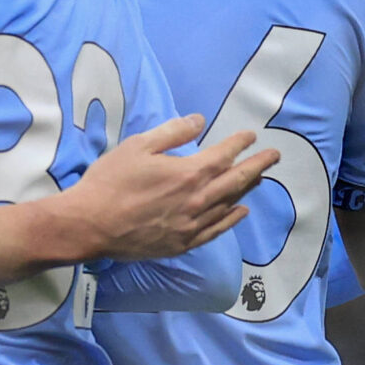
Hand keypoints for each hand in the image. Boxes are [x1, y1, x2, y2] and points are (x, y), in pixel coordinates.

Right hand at [59, 115, 279, 262]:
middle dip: (258, 165)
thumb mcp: (138, 146)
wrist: (90, 224)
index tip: (251, 136)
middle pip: (237, 180)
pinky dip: (232, 219)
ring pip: (229, 204)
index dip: (240, 143)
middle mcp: (198, 200)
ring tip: (260, 178)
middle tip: (274, 156)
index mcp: (188, 173)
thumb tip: (199, 121)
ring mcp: (192, 225)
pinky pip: (216, 230)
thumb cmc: (110, 181)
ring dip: (247, 189)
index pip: (224, 155)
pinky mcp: (183, 243)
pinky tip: (241, 212)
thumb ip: (172, 133)